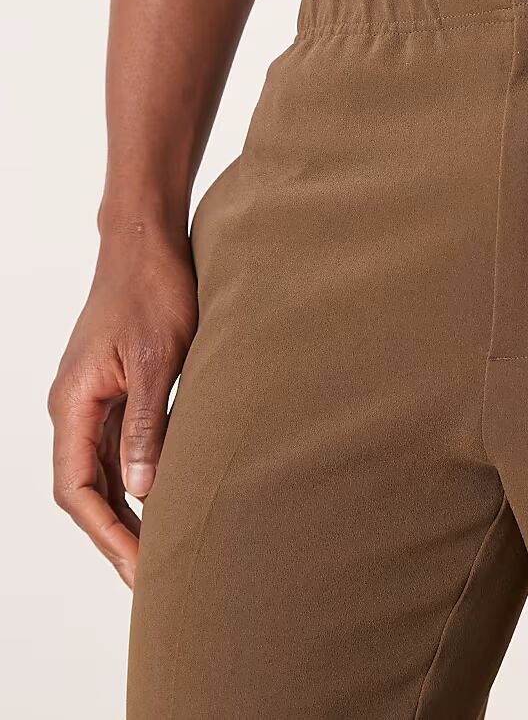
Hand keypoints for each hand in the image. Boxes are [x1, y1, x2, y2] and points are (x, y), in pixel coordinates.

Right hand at [48, 230, 197, 587]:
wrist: (146, 241)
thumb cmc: (152, 289)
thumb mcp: (155, 358)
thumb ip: (147, 423)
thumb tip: (142, 490)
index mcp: (72, 403)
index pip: (77, 490)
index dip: (106, 534)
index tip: (139, 569)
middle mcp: (74, 407)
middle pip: (86, 489)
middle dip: (115, 535)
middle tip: (153, 579)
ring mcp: (92, 398)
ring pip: (101, 472)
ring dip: (126, 512)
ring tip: (159, 551)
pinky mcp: (114, 389)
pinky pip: (118, 447)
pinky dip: (136, 478)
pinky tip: (162, 499)